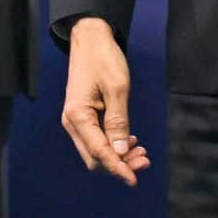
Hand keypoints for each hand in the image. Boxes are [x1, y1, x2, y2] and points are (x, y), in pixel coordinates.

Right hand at [60, 18, 150, 186]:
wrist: (91, 39)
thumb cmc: (104, 59)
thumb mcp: (117, 88)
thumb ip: (118, 121)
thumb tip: (120, 151)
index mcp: (78, 116)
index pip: (99, 152)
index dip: (118, 167)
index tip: (134, 179)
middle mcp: (72, 122)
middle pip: (95, 157)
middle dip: (120, 163)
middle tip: (145, 160)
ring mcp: (76, 121)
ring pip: (96, 151)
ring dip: (117, 156)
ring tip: (141, 152)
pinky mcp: (83, 117)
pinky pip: (97, 140)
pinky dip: (113, 145)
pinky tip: (129, 141)